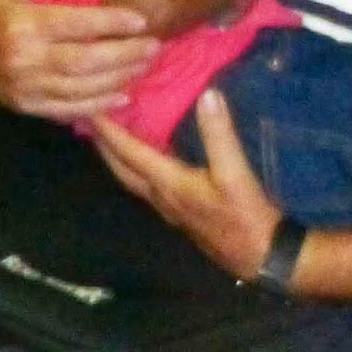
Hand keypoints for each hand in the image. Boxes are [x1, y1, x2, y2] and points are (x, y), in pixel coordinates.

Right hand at [0, 0, 159, 122]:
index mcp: (24, 25)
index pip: (76, 24)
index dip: (111, 23)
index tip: (141, 20)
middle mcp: (27, 59)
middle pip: (86, 61)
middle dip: (124, 54)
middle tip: (154, 46)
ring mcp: (28, 87)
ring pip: (82, 89)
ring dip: (118, 79)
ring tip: (145, 66)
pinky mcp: (29, 106)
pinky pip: (68, 110)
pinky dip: (98, 107)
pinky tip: (123, 97)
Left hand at [91, 89, 280, 279]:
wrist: (261, 256)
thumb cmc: (245, 216)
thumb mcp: (235, 173)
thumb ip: (219, 134)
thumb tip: (207, 95)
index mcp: (168, 184)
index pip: (129, 153)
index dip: (109, 130)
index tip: (91, 108)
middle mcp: (161, 196)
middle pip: (121, 168)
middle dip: (103, 144)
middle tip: (90, 117)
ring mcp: (170, 206)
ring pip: (132, 177)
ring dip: (118, 155)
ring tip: (111, 132)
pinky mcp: (182, 210)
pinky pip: (149, 181)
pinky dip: (139, 163)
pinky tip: (148, 153)